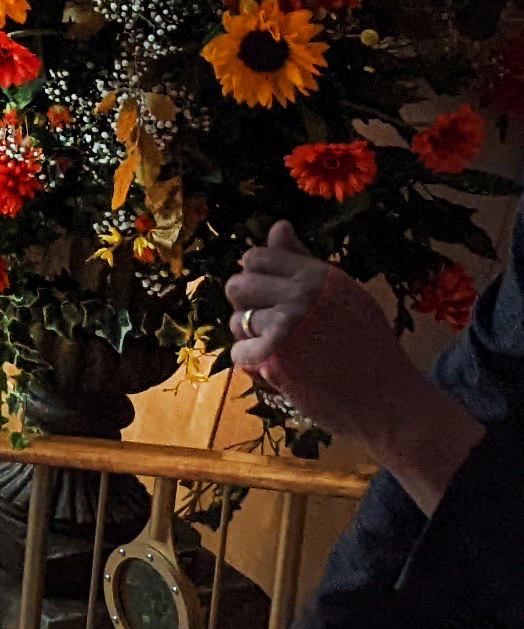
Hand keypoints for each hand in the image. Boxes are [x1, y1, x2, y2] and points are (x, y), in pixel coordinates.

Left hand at [228, 222, 409, 434]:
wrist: (391, 403)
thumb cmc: (367, 348)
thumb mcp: (343, 296)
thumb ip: (302, 263)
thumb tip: (278, 225)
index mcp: (319, 275)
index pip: (254, 257)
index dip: (256, 278)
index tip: (272, 298)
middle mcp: (302, 294)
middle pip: (236, 286)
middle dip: (246, 307)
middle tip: (274, 327)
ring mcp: (288, 326)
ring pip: (238, 322)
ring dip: (255, 340)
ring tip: (291, 353)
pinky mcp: (277, 358)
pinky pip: (240, 353)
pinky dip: (256, 366)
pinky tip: (285, 372)